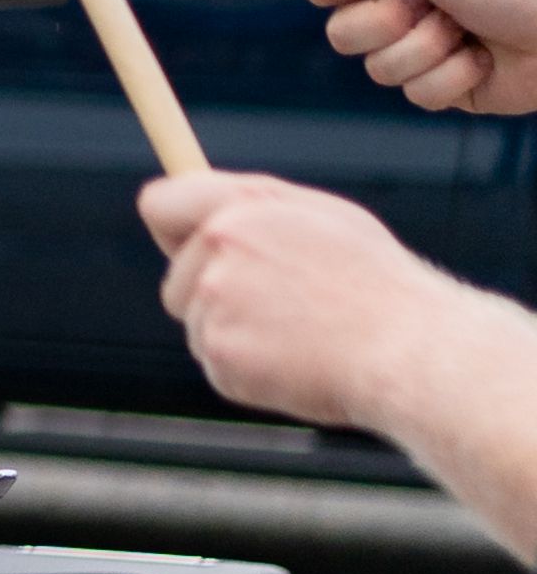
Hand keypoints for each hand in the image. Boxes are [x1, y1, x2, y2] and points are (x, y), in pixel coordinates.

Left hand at [138, 168, 504, 440]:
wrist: (412, 351)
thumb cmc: (377, 284)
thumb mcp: (325, 220)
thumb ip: (257, 209)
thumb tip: (202, 209)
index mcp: (243, 208)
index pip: (160, 204)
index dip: (171, 227)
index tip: (182, 243)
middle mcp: (218, 250)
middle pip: (178, 277)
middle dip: (214, 293)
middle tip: (284, 305)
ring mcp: (215, 304)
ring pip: (198, 322)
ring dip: (235, 331)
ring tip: (301, 333)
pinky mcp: (220, 355)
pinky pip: (216, 361)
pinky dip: (248, 369)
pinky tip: (297, 362)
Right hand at [306, 0, 536, 117]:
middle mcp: (405, 3)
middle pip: (342, 29)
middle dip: (384, 24)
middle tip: (428, 6)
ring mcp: (423, 47)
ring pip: (377, 67)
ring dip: (426, 51)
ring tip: (467, 33)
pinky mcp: (444, 85)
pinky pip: (416, 94)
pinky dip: (453, 77)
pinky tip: (484, 61)